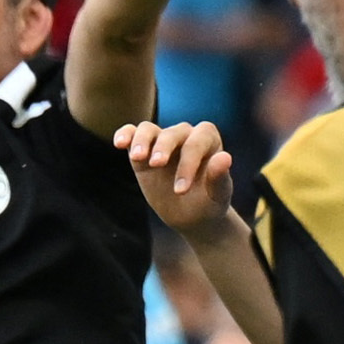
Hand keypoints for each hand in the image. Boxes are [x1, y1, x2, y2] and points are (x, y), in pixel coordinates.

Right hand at [117, 116, 238, 233]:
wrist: (192, 214)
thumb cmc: (209, 202)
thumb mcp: (217, 195)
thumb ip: (220, 177)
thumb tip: (224, 157)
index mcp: (208, 140)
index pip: (196, 143)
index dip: (188, 163)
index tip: (181, 190)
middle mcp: (185, 135)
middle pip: (172, 133)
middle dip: (164, 148)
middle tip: (156, 165)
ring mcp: (162, 141)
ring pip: (148, 129)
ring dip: (141, 140)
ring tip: (137, 157)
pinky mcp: (142, 150)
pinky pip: (132, 134)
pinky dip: (125, 135)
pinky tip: (119, 143)